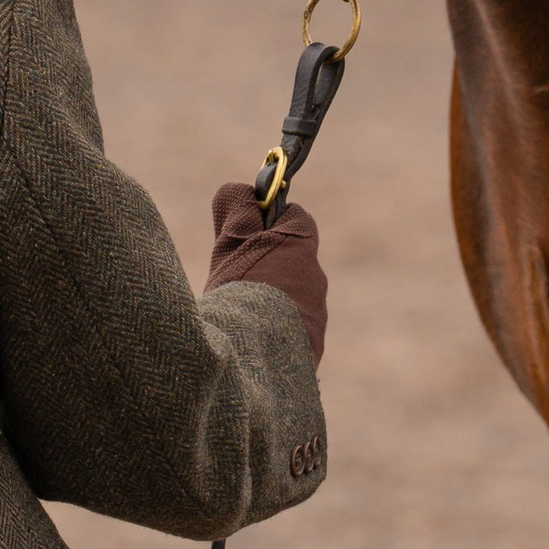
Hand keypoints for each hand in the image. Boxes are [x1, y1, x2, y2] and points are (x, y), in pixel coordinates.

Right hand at [206, 182, 326, 364]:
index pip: (296, 216)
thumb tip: (240, 191)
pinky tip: (250, 342)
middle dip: (267, 265)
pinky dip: (274, 332)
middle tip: (233, 279)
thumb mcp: (230, 242)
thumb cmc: (242, 290)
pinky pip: (292, 331)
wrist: (257, 358)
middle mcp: (317, 278)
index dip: (269, 220)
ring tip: (238, 316)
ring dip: (270, 301)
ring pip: (292, 297)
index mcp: (302, 246)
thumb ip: (236, 208)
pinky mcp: (312, 349)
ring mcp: (317, 317)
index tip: (244, 233)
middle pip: (292, 260)